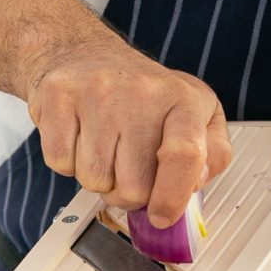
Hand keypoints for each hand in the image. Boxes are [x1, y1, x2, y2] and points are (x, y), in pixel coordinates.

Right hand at [24, 30, 231, 227]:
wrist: (84, 53)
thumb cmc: (144, 94)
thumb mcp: (198, 116)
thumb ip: (212, 155)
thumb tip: (194, 184)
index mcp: (183, 100)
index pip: (184, 155)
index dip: (172, 197)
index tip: (161, 216)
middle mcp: (142, 92)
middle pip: (133, 186)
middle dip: (128, 193)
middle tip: (128, 168)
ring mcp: (98, 92)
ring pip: (94, 180)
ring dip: (98, 178)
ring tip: (104, 146)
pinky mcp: (58, 96)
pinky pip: (61, 163)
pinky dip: (68, 163)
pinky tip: (80, 137)